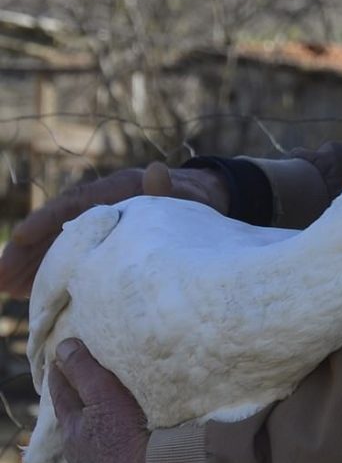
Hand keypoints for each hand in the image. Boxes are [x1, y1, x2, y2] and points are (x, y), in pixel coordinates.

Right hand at [0, 163, 230, 296]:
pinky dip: (46, 272)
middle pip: (55, 226)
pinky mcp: (99, 245)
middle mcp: (99, 206)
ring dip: (28, 264)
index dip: (46, 220)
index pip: (74, 203)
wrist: (200, 200)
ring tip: (2, 288)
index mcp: (116, 190)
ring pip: (55, 244)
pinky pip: (67, 257)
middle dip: (25, 252)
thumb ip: (167, 189)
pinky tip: (25, 292)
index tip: (19, 236)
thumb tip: (158, 170)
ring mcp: (97, 226)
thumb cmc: (191, 199)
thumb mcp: (184, 195)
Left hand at [49, 337, 170, 462]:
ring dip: (93, 441)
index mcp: (74, 430)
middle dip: (75, 412)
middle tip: (79, 397)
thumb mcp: (103, 392)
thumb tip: (62, 347)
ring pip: (89, 454)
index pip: (62, 398)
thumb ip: (83, 369)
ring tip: (102, 431)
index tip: (56, 362)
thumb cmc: (125, 432)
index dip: (60, 378)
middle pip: (73, 429)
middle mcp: (79, 456)